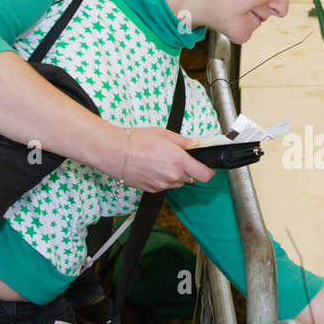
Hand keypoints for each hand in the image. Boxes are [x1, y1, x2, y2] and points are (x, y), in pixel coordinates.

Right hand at [91, 126, 212, 192]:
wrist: (114, 152)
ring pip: (178, 182)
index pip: (205, 175)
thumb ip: (183, 141)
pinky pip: (165, 185)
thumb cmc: (135, 140)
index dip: (209, 171)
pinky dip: (163, 178)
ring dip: (175, 175)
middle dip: (188, 169)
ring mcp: (162, 184)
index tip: (207, 166)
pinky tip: (153, 168)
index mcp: (179, 161)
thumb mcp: (163, 134)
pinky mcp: (152, 190)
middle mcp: (172, 176)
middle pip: (191, 178)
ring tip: (161, 162)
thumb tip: (196, 144)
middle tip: (178, 158)